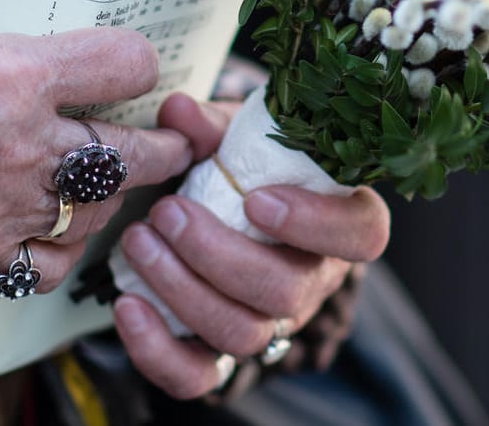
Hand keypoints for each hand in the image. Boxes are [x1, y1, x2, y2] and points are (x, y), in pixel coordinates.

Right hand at [0, 0, 193, 292]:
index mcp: (14, 73)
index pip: (127, 66)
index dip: (139, 59)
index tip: (136, 62)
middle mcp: (17, 146)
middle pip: (132, 153)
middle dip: (164, 140)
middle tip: (175, 133)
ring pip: (97, 211)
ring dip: (115, 192)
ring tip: (115, 174)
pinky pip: (47, 267)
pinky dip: (63, 249)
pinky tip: (61, 227)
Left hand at [113, 93, 390, 398]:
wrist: (216, 205)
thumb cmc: (242, 167)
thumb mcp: (235, 137)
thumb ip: (213, 125)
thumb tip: (178, 113)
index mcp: (339, 220)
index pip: (361, 236)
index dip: (316, 224)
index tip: (257, 200)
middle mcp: (314, 280)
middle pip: (287, 292)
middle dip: (219, 254)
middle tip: (167, 212)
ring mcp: (271, 324)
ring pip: (243, 333)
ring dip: (182, 288)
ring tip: (137, 240)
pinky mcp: (222, 355)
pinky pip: (198, 375)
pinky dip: (158, 349)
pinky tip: (127, 305)